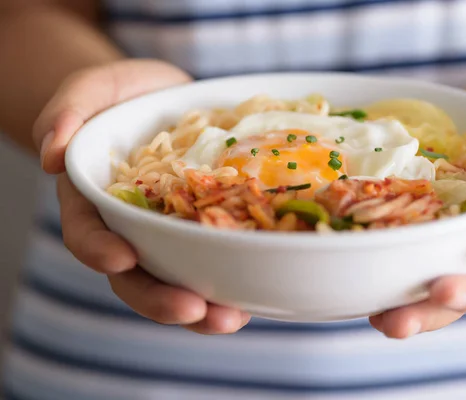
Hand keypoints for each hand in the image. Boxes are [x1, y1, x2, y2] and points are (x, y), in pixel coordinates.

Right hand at [34, 59, 250, 333]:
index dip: (100, 251)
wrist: (164, 98)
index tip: (121, 258)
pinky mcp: (207, 227)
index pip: (89, 235)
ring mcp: (171, 233)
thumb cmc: (121, 95)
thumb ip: (68, 110)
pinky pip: (217, 261)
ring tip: (231, 318)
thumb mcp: (93, 89)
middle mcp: (132, 228)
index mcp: (96, 203)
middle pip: (137, 276)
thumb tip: (51, 152)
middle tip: (193, 310)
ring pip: (180, 281)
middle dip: (161, 300)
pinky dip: (235, 281)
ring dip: (204, 308)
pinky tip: (256, 294)